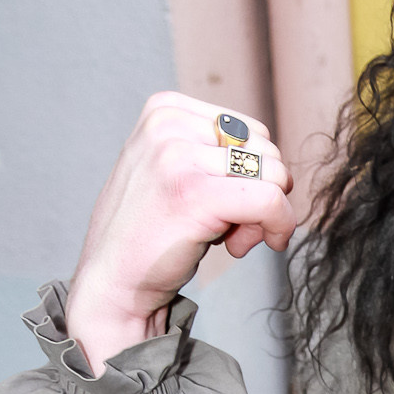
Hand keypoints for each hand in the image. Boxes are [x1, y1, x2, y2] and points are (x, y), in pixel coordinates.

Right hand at [66, 93, 294, 375]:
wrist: (113, 284)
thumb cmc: (149, 236)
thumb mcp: (173, 171)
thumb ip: (213, 154)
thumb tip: (280, 165)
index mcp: (164, 110)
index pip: (251, 131)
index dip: (252, 175)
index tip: (225, 206)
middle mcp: (168, 124)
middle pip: (266, 151)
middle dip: (261, 192)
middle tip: (228, 227)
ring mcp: (178, 156)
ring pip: (275, 175)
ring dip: (264, 216)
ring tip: (228, 238)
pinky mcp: (195, 193)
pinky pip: (271, 200)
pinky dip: (278, 226)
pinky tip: (243, 247)